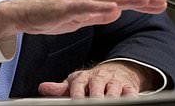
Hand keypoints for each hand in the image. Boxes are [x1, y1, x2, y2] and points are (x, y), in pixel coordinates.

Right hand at [0, 0, 166, 39]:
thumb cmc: (50, 15)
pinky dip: (100, 8)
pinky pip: (85, 7)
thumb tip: (116, 12)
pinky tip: (114, 9)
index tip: (160, 2)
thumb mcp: (79, 18)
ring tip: (145, 0)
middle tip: (163, 1)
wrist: (23, 14)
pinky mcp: (65, 7)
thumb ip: (97, 15)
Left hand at [38, 61, 156, 97]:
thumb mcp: (76, 82)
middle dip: (95, 96)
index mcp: (84, 77)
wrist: (116, 71)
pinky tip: (128, 100)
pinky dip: (129, 97)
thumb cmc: (92, 81)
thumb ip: (61, 88)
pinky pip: (130, 92)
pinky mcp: (129, 87)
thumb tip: (43, 88)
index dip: (77, 93)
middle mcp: (99, 77)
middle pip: (97, 86)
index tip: (77, 101)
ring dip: (112, 97)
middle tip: (94, 103)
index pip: (78, 84)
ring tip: (110, 103)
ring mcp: (114, 81)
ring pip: (114, 90)